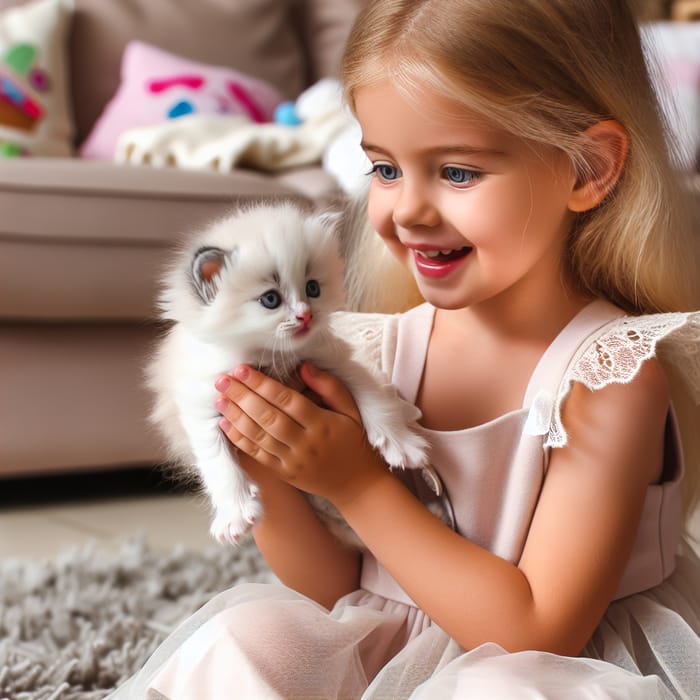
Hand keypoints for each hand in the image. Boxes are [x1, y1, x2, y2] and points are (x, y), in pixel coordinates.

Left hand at [214, 363, 388, 507]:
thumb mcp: (351, 410)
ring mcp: (292, 460)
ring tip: (220, 399)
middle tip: (222, 379)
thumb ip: (329, 387)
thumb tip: (303, 367)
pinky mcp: (284, 473)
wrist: (357, 484)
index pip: (287, 400)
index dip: (263, 384)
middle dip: (242, 396)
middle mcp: (305, 443)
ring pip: (259, 436)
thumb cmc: (353, 440)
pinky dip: (240, 440)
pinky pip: (258, 455)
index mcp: (322, 423)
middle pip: (268, 417)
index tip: (242, 369)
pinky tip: (226, 425)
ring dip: (236, 416)